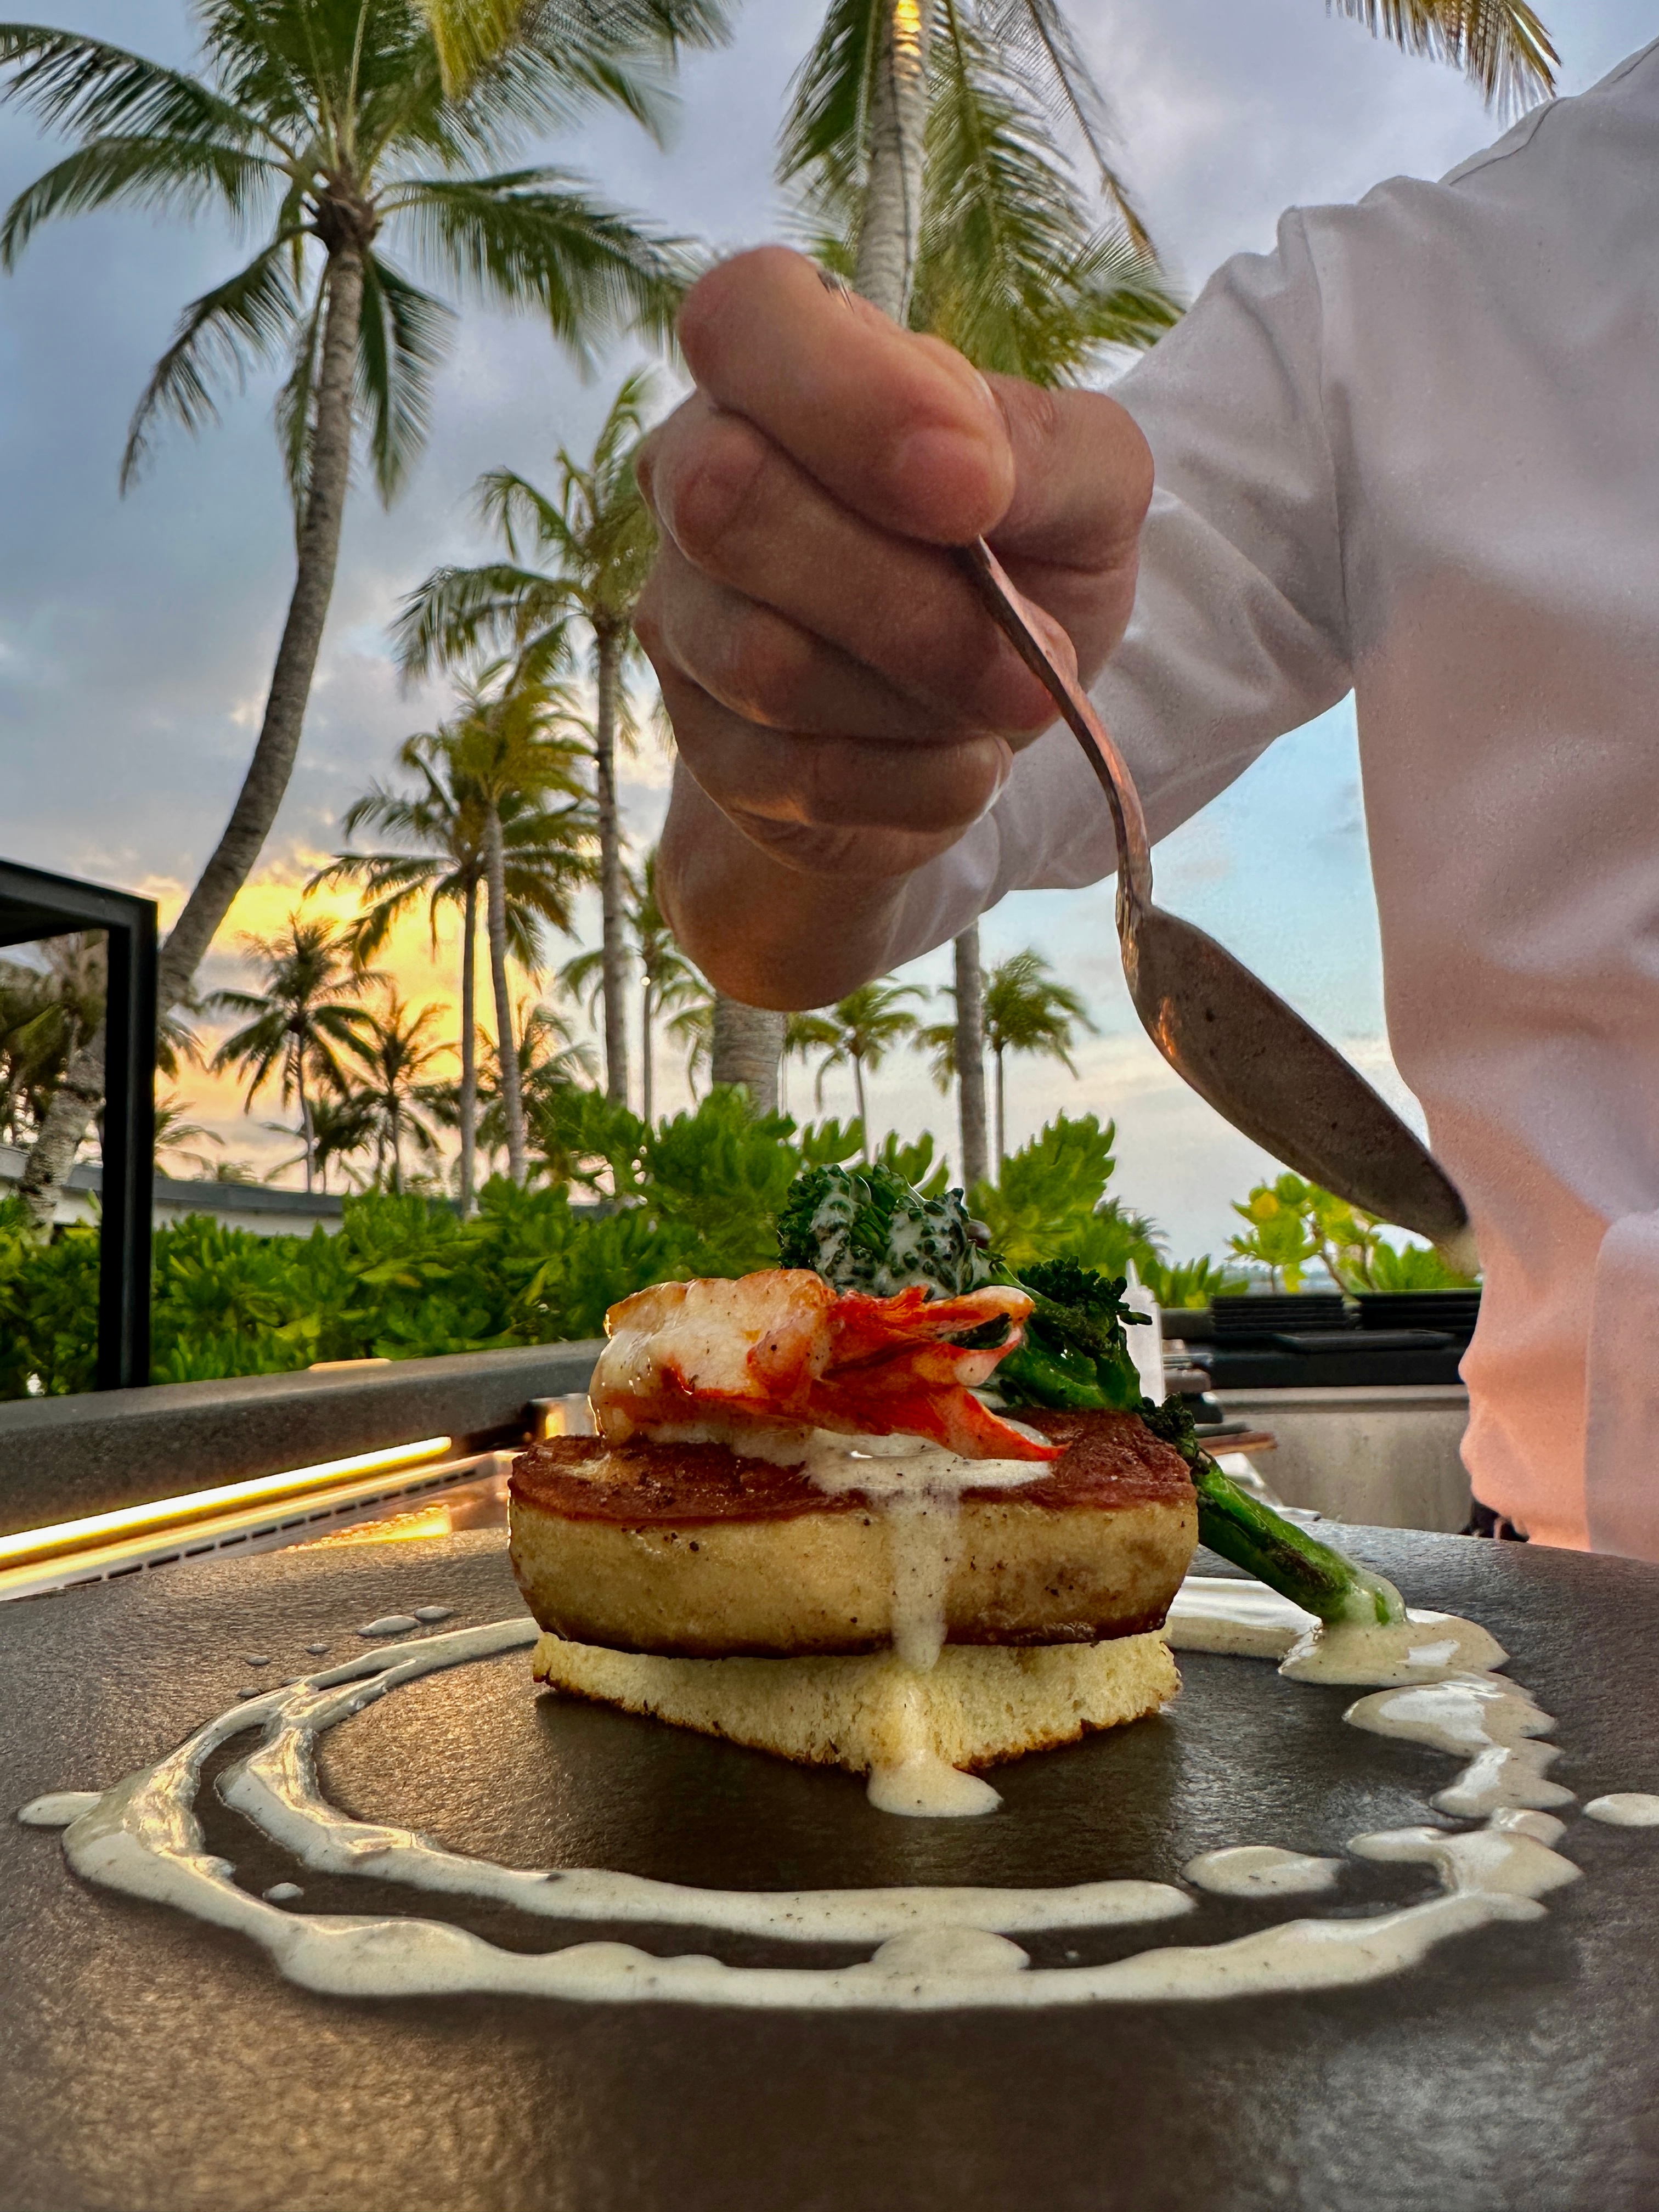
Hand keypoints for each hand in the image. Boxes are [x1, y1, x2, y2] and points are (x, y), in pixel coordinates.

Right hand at [636, 246, 1152, 886]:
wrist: (985, 718)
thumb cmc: (1025, 565)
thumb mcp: (1089, 488)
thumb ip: (1049, 445)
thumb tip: (970, 467)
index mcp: (782, 366)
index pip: (743, 318)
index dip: (851, 400)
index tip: (974, 491)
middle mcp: (693, 475)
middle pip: (729, 503)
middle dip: (914, 600)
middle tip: (1038, 654)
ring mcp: (684, 618)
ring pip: (767, 662)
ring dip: (929, 699)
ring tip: (1009, 701)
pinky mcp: (705, 749)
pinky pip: (799, 775)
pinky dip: (919, 783)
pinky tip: (966, 762)